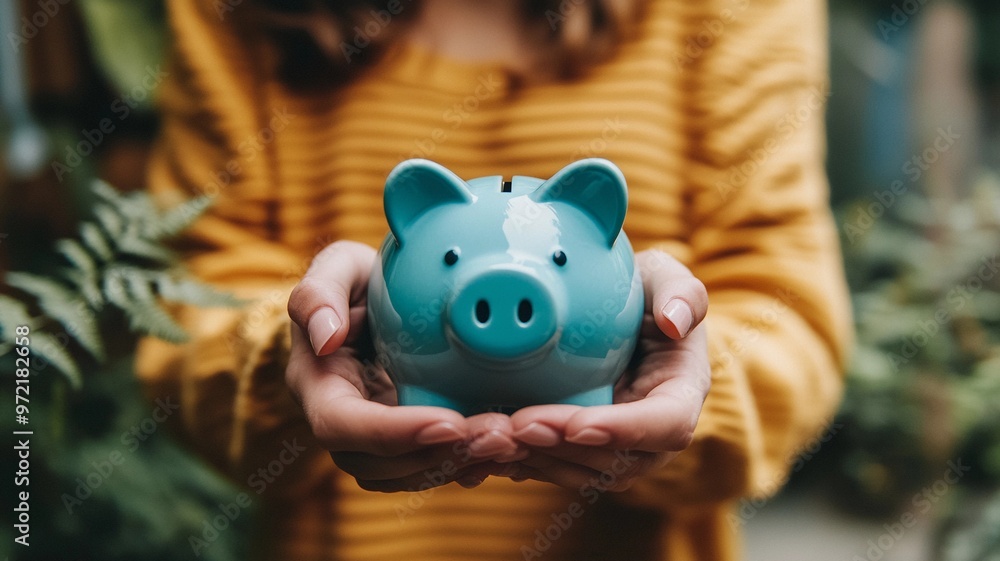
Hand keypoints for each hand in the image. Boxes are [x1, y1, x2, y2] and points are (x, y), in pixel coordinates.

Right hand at [286, 241, 520, 491]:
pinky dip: (468, 466)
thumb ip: (319, 294)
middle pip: (379, 463)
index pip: (342, 425)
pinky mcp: (407, 442)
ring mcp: (374, 438)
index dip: (394, 432)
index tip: (449, 421)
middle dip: (440, 455)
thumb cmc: (355, 282)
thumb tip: (325, 338)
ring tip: (511, 442)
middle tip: (499, 434)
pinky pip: (430, 469)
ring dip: (461, 464)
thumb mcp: (337, 268)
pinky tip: (507, 451)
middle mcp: (341, 423)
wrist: (377, 301)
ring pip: (409, 475)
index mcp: (316, 384)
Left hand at [508, 249, 709, 490]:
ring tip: (495, 436)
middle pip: (616, 459)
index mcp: (682, 393)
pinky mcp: (582, 452)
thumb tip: (674, 321)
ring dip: (537, 458)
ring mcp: (618, 449)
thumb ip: (681, 293)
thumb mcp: (665, 278)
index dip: (623, 431)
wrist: (621, 317)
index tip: (579, 425)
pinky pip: (554, 469)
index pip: (666, 425)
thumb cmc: (646, 294)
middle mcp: (654, 434)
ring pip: (581, 472)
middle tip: (518, 425)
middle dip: (564, 446)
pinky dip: (521, 461)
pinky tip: (487, 445)